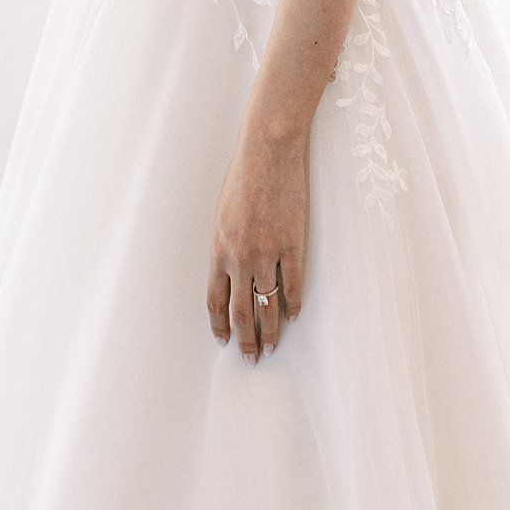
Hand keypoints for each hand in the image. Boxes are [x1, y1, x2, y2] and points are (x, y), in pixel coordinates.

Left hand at [207, 116, 309, 361]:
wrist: (268, 151)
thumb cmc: (243, 177)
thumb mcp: (222, 214)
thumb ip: (224, 246)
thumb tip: (229, 271)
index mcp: (218, 250)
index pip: (215, 301)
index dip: (220, 325)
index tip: (225, 341)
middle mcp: (240, 258)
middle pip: (242, 311)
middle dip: (245, 340)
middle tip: (251, 357)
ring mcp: (268, 252)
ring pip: (268, 304)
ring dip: (270, 330)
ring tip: (273, 345)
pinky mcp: (293, 243)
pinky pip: (293, 283)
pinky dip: (294, 302)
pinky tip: (294, 314)